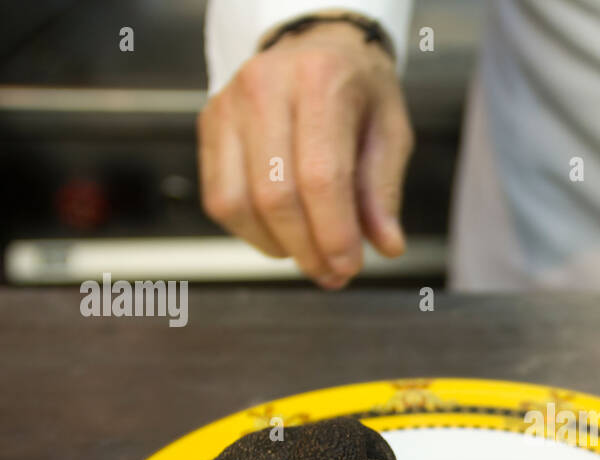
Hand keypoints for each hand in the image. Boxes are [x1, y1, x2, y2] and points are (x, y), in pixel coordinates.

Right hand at [198, 22, 413, 288]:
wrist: (316, 46)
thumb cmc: (358, 89)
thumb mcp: (390, 131)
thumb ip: (384, 190)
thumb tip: (386, 246)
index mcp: (321, 82)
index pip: (320, 177)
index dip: (333, 233)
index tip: (349, 266)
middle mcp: (266, 87)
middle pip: (275, 196)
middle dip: (307, 249)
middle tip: (332, 273)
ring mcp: (229, 105)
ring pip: (238, 203)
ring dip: (277, 247)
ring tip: (310, 256)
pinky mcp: (209, 124)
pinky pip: (218, 199)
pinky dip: (251, 231)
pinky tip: (281, 235)